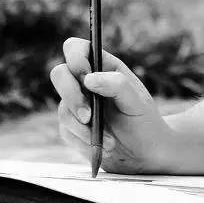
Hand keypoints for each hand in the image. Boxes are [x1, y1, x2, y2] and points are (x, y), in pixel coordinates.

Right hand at [49, 37, 171, 173]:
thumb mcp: (137, 101)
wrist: (144, 153)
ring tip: (110, 141)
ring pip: (62, 109)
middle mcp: (86, 83)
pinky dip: (84, 141)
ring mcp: (76, 105)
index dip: (74, 56)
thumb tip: (88, 79)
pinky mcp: (72, 128)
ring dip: (84, 128)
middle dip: (71, 97)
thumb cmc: (144, 121)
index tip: (85, 75)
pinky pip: (66, 132)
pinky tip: (104, 146)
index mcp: (104, 67)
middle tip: (88, 116)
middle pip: (59, 75)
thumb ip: (117, 85)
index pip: (77, 48)